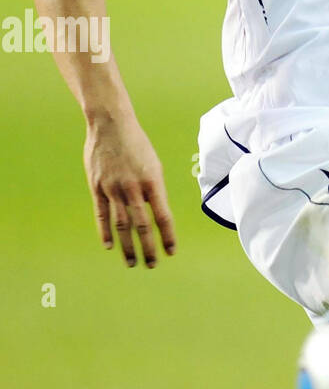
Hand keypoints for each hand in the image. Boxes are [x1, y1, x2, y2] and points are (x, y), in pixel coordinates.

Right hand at [83, 114, 176, 267]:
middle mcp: (133, 188)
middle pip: (142, 225)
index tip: (171, 252)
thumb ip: (154, 191)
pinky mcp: (97, 187)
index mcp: (153, 182)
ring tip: (131, 263)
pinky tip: (110, 246)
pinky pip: (101, 214)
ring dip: (127, 247)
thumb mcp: (153, 165)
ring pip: (121, 224)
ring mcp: (113, 188)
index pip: (163, 216)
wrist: (111, 124)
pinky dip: (105, 232)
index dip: (168, 236)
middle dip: (148, 248)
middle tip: (152, 265)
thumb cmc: (136, 145)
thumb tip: (156, 214)